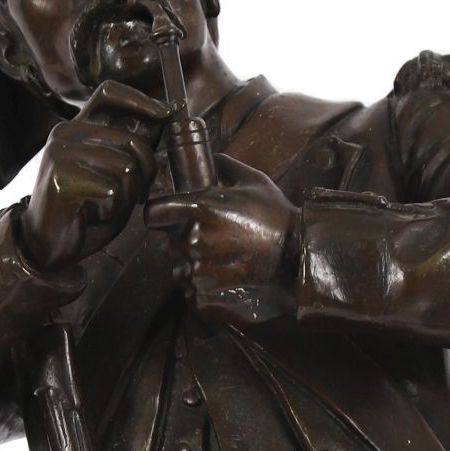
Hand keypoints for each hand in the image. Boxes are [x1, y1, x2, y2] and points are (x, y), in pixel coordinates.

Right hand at [21, 83, 167, 273]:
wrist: (47, 247)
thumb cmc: (85, 213)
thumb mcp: (114, 175)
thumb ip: (131, 149)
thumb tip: (164, 116)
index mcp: (77, 128)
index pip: (110, 93)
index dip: (141, 100)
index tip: (167, 113)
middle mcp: (65, 133)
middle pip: (132, 142)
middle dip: (144, 175)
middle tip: (132, 197)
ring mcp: (60, 152)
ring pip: (126, 168)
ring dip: (126, 198)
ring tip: (105, 208)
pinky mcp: (61, 177)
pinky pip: (112, 190)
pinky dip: (111, 211)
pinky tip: (92, 216)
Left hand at [146, 157, 300, 321]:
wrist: (296, 253)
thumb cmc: (276, 215)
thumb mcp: (254, 180)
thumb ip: (227, 166)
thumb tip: (214, 158)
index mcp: (200, 208)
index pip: (154, 214)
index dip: (157, 216)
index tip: (165, 219)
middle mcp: (195, 238)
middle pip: (167, 244)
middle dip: (180, 242)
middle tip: (204, 242)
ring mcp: (200, 268)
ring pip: (178, 269)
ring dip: (189, 266)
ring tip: (215, 262)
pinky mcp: (207, 292)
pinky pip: (189, 291)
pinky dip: (198, 288)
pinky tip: (217, 280)